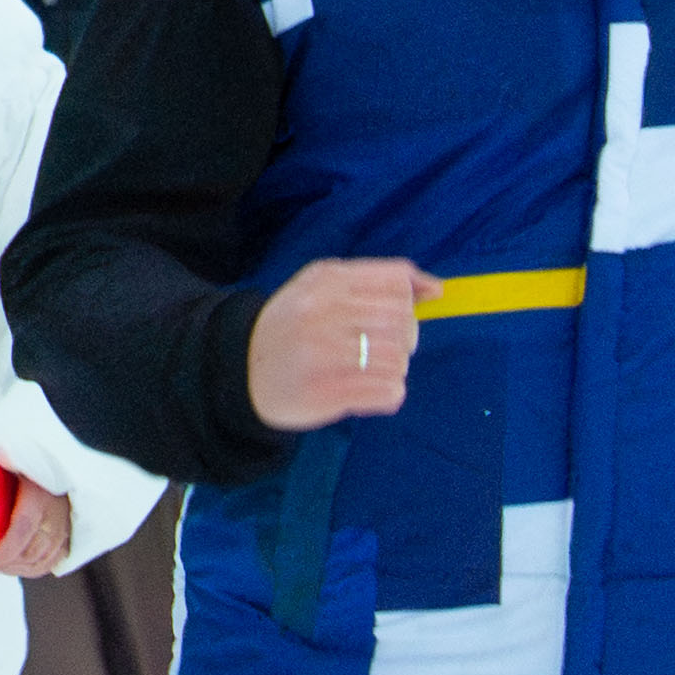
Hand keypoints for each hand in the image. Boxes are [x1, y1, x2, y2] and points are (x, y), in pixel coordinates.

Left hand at [0, 476, 73, 580]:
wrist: (55, 463)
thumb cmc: (21, 467)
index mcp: (37, 494)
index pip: (22, 529)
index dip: (4, 551)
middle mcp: (55, 514)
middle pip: (31, 551)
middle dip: (6, 563)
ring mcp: (65, 527)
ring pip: (42, 561)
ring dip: (17, 569)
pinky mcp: (70, 536)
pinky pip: (52, 562)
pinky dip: (33, 569)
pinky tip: (16, 567)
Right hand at [247, 257, 428, 432]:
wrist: (238, 370)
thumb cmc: (292, 328)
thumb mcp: (321, 288)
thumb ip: (376, 281)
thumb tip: (437, 290)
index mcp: (324, 281)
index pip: (396, 282)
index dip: (408, 302)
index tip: (395, 318)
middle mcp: (322, 313)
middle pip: (402, 321)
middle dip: (404, 339)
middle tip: (380, 350)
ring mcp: (323, 353)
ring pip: (398, 359)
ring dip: (394, 369)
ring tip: (370, 372)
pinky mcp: (326, 392)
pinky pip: (389, 392)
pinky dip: (388, 394)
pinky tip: (366, 391)